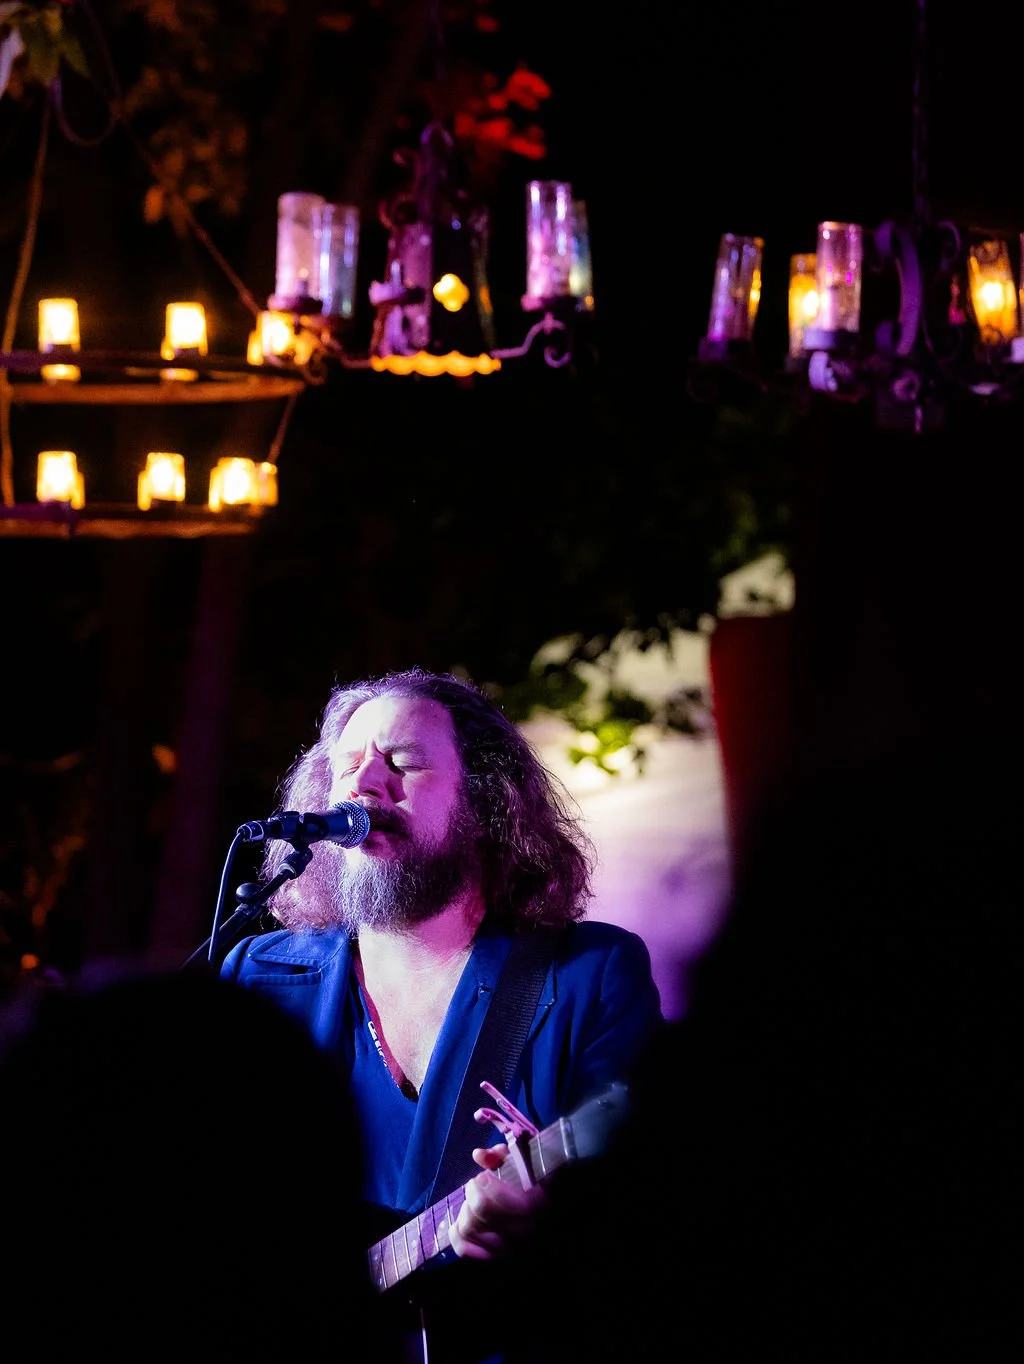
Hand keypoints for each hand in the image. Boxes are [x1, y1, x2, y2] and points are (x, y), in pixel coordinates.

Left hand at [448, 1143, 546, 1260]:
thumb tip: (479, 1155)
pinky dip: (456, 1235)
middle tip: (474, 1186)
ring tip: (472, 1203)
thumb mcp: (518, 1163)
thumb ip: (500, 1155)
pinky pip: (464, 1250)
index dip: (483, 1183)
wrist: (538, 1210)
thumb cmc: (526, 1182)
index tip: (482, 1177)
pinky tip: (459, 1222)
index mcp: (533, 1203)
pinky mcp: (495, 1256)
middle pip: (480, 1210)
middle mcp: (523, 1230)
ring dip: (465, 1211)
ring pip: (469, 1228)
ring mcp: (508, 1247)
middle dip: (472, 1193)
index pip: (499, 1197)